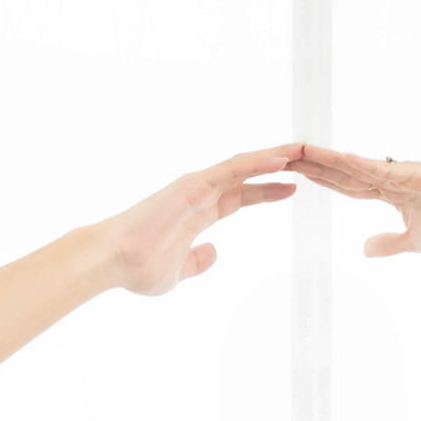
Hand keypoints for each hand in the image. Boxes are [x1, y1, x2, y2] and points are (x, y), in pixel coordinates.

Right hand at [92, 144, 299, 296]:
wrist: (113, 263)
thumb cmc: (136, 270)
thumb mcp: (178, 273)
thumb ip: (198, 262)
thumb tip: (214, 253)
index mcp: (197, 215)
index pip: (240, 198)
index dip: (266, 192)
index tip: (291, 189)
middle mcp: (198, 195)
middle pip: (246, 175)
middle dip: (277, 167)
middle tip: (307, 160)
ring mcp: (196, 187)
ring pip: (244, 165)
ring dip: (274, 156)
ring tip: (305, 147)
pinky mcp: (193, 184)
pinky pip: (232, 169)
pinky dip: (258, 162)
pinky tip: (282, 159)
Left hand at [284, 144, 420, 257]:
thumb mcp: (412, 242)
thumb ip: (388, 244)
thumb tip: (363, 249)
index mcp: (391, 191)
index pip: (347, 184)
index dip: (321, 178)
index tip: (294, 172)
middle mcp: (395, 177)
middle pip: (346, 170)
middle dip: (316, 163)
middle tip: (284, 154)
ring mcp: (407, 174)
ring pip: (361, 165)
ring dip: (331, 158)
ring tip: (302, 150)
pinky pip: (387, 171)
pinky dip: (365, 164)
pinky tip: (342, 159)